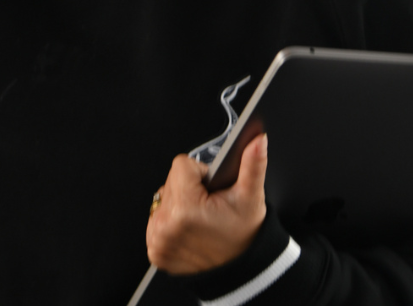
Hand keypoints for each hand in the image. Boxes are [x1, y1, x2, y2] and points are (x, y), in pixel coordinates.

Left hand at [146, 133, 267, 273]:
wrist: (240, 272)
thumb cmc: (244, 236)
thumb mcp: (252, 197)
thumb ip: (253, 164)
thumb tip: (257, 140)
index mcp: (186, 208)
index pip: (181, 165)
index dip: (201, 173)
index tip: (212, 189)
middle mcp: (167, 225)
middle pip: (171, 181)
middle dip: (189, 188)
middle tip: (209, 205)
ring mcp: (159, 240)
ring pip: (164, 198)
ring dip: (178, 203)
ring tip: (199, 217)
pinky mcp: (155, 250)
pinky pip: (157, 218)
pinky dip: (171, 221)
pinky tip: (189, 228)